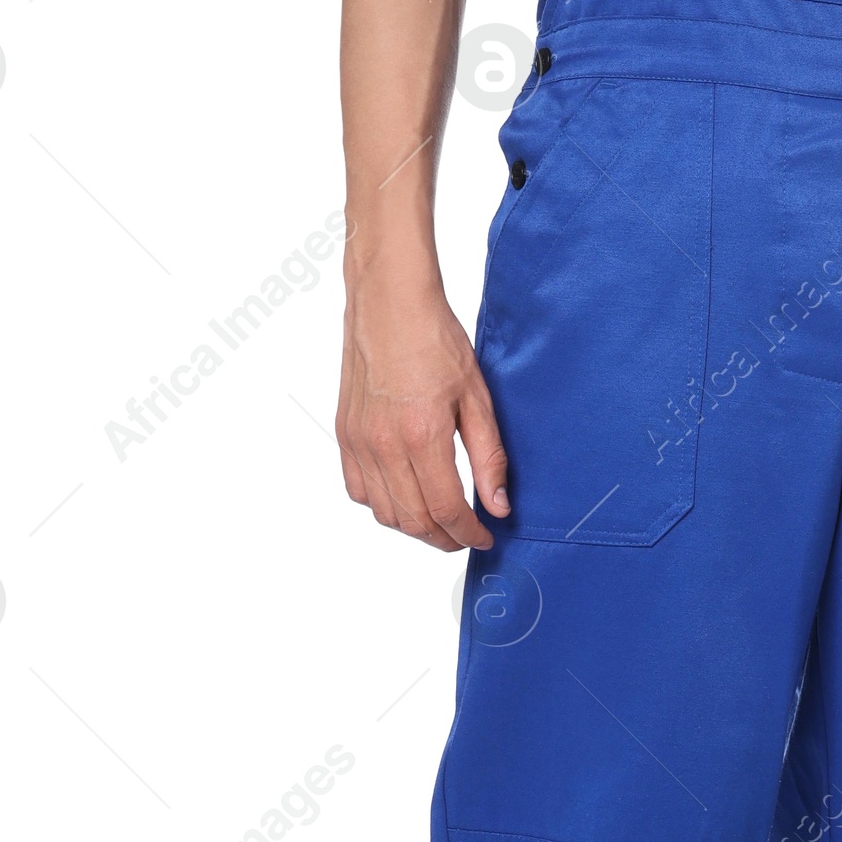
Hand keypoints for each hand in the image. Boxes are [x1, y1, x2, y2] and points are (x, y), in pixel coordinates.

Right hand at [336, 269, 507, 548]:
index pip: (444, 509)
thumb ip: (488, 457)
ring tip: (439, 519)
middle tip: (466, 534)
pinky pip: (358, 489)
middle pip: (412, 520)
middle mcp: (383, 444)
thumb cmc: (435, 340)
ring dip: (413, 526)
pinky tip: (405, 494)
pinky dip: (383, 504)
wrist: (390, 303)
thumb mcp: (477, 398)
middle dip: (443, 538)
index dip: (468, 533)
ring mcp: (358, 441)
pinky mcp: (344, 433)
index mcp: (421, 435)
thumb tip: (497, 505)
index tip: (485, 537)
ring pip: (383, 512)